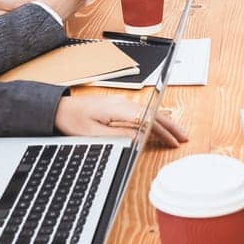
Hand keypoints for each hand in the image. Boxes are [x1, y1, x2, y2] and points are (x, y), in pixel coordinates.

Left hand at [54, 94, 188, 147]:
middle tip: (183, 138)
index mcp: (119, 109)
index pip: (149, 119)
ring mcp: (121, 102)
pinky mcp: (118, 106)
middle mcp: (123, 102)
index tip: (174, 140)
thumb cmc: (74, 120)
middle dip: (170, 126)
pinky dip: (153, 120)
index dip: (164, 130)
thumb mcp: (94, 134)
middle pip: (153, 113)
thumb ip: (119, 136)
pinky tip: (158, 127)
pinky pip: (141, 112)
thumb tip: (140, 138)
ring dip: (163, 123)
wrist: (59, 109)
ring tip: (176, 135)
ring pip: (149, 112)